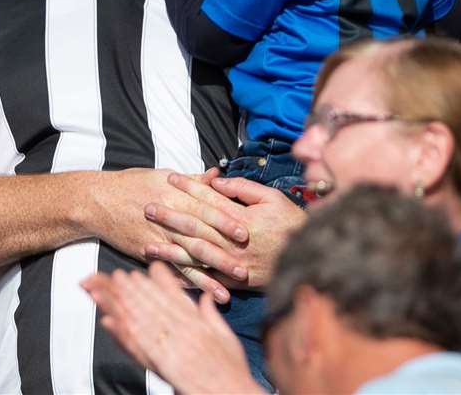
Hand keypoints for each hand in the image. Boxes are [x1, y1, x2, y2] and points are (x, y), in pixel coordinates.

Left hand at [82, 263, 260, 393]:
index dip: (155, 282)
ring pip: (139, 319)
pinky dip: (121, 333)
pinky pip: (137, 346)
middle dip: (130, 288)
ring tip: (101, 290)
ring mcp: (172, 347)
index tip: (142, 270)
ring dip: (118, 303)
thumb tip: (206, 296)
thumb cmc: (232, 372)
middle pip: (150, 304)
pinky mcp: (163, 365)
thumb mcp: (226, 338)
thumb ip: (211, 315)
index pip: (172, 296)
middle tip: (114, 274)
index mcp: (197, 324)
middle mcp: (183, 331)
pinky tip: (107, 321)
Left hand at [143, 172, 304, 288]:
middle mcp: (233, 242)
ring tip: (148, 245)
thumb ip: (244, 188)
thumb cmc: (292, 225)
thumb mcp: (273, 199)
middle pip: (196, 226)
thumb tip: (216, 180)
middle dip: (170, 216)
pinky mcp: (237, 281)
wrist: (314, 261)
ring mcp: (234, 263)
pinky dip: (189, 279)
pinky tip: (170, 276)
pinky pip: (209, 280)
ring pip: (197, 255)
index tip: (169, 178)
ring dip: (171, 250)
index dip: (188, 187)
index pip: (209, 199)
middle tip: (147, 208)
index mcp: (241, 219)